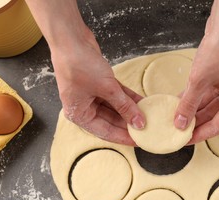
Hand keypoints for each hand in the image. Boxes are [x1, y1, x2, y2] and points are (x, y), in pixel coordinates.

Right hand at [51, 29, 144, 144]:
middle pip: (111, 120)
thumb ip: (124, 106)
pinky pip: (116, 95)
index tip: (139, 141)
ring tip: (148, 116)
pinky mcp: (99, 83)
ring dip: (130, 110)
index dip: (123, 137)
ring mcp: (91, 95)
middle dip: (128, 123)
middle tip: (147, 129)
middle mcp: (84, 107)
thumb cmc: (80, 65)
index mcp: (79, 114)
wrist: (71, 38)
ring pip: (115, 107)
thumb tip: (139, 122)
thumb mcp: (107, 88)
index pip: (105, 132)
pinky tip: (142, 102)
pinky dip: (128, 98)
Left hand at [175, 0, 218, 143]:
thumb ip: (188, 104)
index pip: (218, 126)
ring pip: (209, 104)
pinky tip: (181, 101)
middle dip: (196, 122)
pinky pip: (207, 93)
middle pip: (214, 116)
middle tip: (179, 130)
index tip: (186, 140)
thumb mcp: (199, 81)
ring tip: (177, 116)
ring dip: (193, 110)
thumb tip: (179, 122)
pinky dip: (195, 97)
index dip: (201, 134)